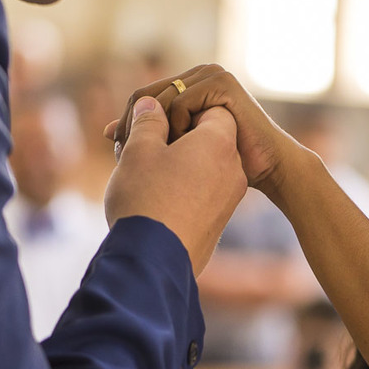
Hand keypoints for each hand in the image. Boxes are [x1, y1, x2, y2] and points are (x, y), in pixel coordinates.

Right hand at [104, 96, 246, 274]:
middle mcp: (232, 170)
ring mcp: (229, 200)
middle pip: (205, 139)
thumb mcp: (140, 150)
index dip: (181, 110)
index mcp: (219, 143)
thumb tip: (151, 104)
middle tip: (137, 145)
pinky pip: (201, 193)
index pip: (210, 109)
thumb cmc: (146, 199)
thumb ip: (148, 121)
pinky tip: (149, 197)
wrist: (153, 264)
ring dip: (172, 164)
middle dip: (172, 138)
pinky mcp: (217, 223)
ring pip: (201, 167)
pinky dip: (179, 188)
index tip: (155, 123)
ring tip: (136, 173)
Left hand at [107, 65, 303, 194]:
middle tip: (125, 157)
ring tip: (154, 159)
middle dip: (131, 127)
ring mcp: (210, 74)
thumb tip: (105, 132)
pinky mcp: (221, 83)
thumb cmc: (225, 164)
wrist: (268, 167)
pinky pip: (181, 103)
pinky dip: (178, 128)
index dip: (125, 124)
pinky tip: (183, 151)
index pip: (140, 99)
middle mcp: (197, 73)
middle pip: (144, 96)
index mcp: (186, 83)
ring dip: (155, 132)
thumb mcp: (177, 148)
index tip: (117, 153)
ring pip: (160, 100)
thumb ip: (147, 137)